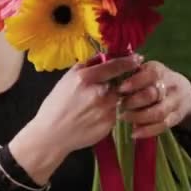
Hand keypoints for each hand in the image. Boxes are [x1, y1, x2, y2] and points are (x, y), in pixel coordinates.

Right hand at [9, 54, 142, 184]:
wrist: (52, 135)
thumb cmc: (56, 104)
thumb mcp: (67, 78)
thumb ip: (87, 65)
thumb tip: (105, 56)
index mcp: (86, 78)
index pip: (115, 66)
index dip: (129, 61)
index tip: (138, 59)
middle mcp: (99, 93)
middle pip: (121, 82)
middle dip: (120, 83)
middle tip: (109, 86)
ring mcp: (106, 110)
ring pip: (119, 98)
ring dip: (113, 98)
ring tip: (95, 104)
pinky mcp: (109, 124)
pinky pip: (115, 113)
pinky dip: (108, 111)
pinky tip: (94, 116)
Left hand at [118, 61, 190, 138]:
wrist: (185, 92)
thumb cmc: (156, 80)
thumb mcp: (147, 70)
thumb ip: (133, 73)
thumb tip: (113, 78)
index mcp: (160, 71)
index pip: (150, 74)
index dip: (135, 82)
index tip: (120, 89)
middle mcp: (171, 86)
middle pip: (153, 95)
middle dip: (134, 102)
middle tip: (119, 105)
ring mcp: (175, 102)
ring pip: (158, 112)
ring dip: (139, 117)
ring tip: (123, 118)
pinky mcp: (176, 117)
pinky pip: (163, 126)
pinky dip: (148, 131)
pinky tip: (134, 133)